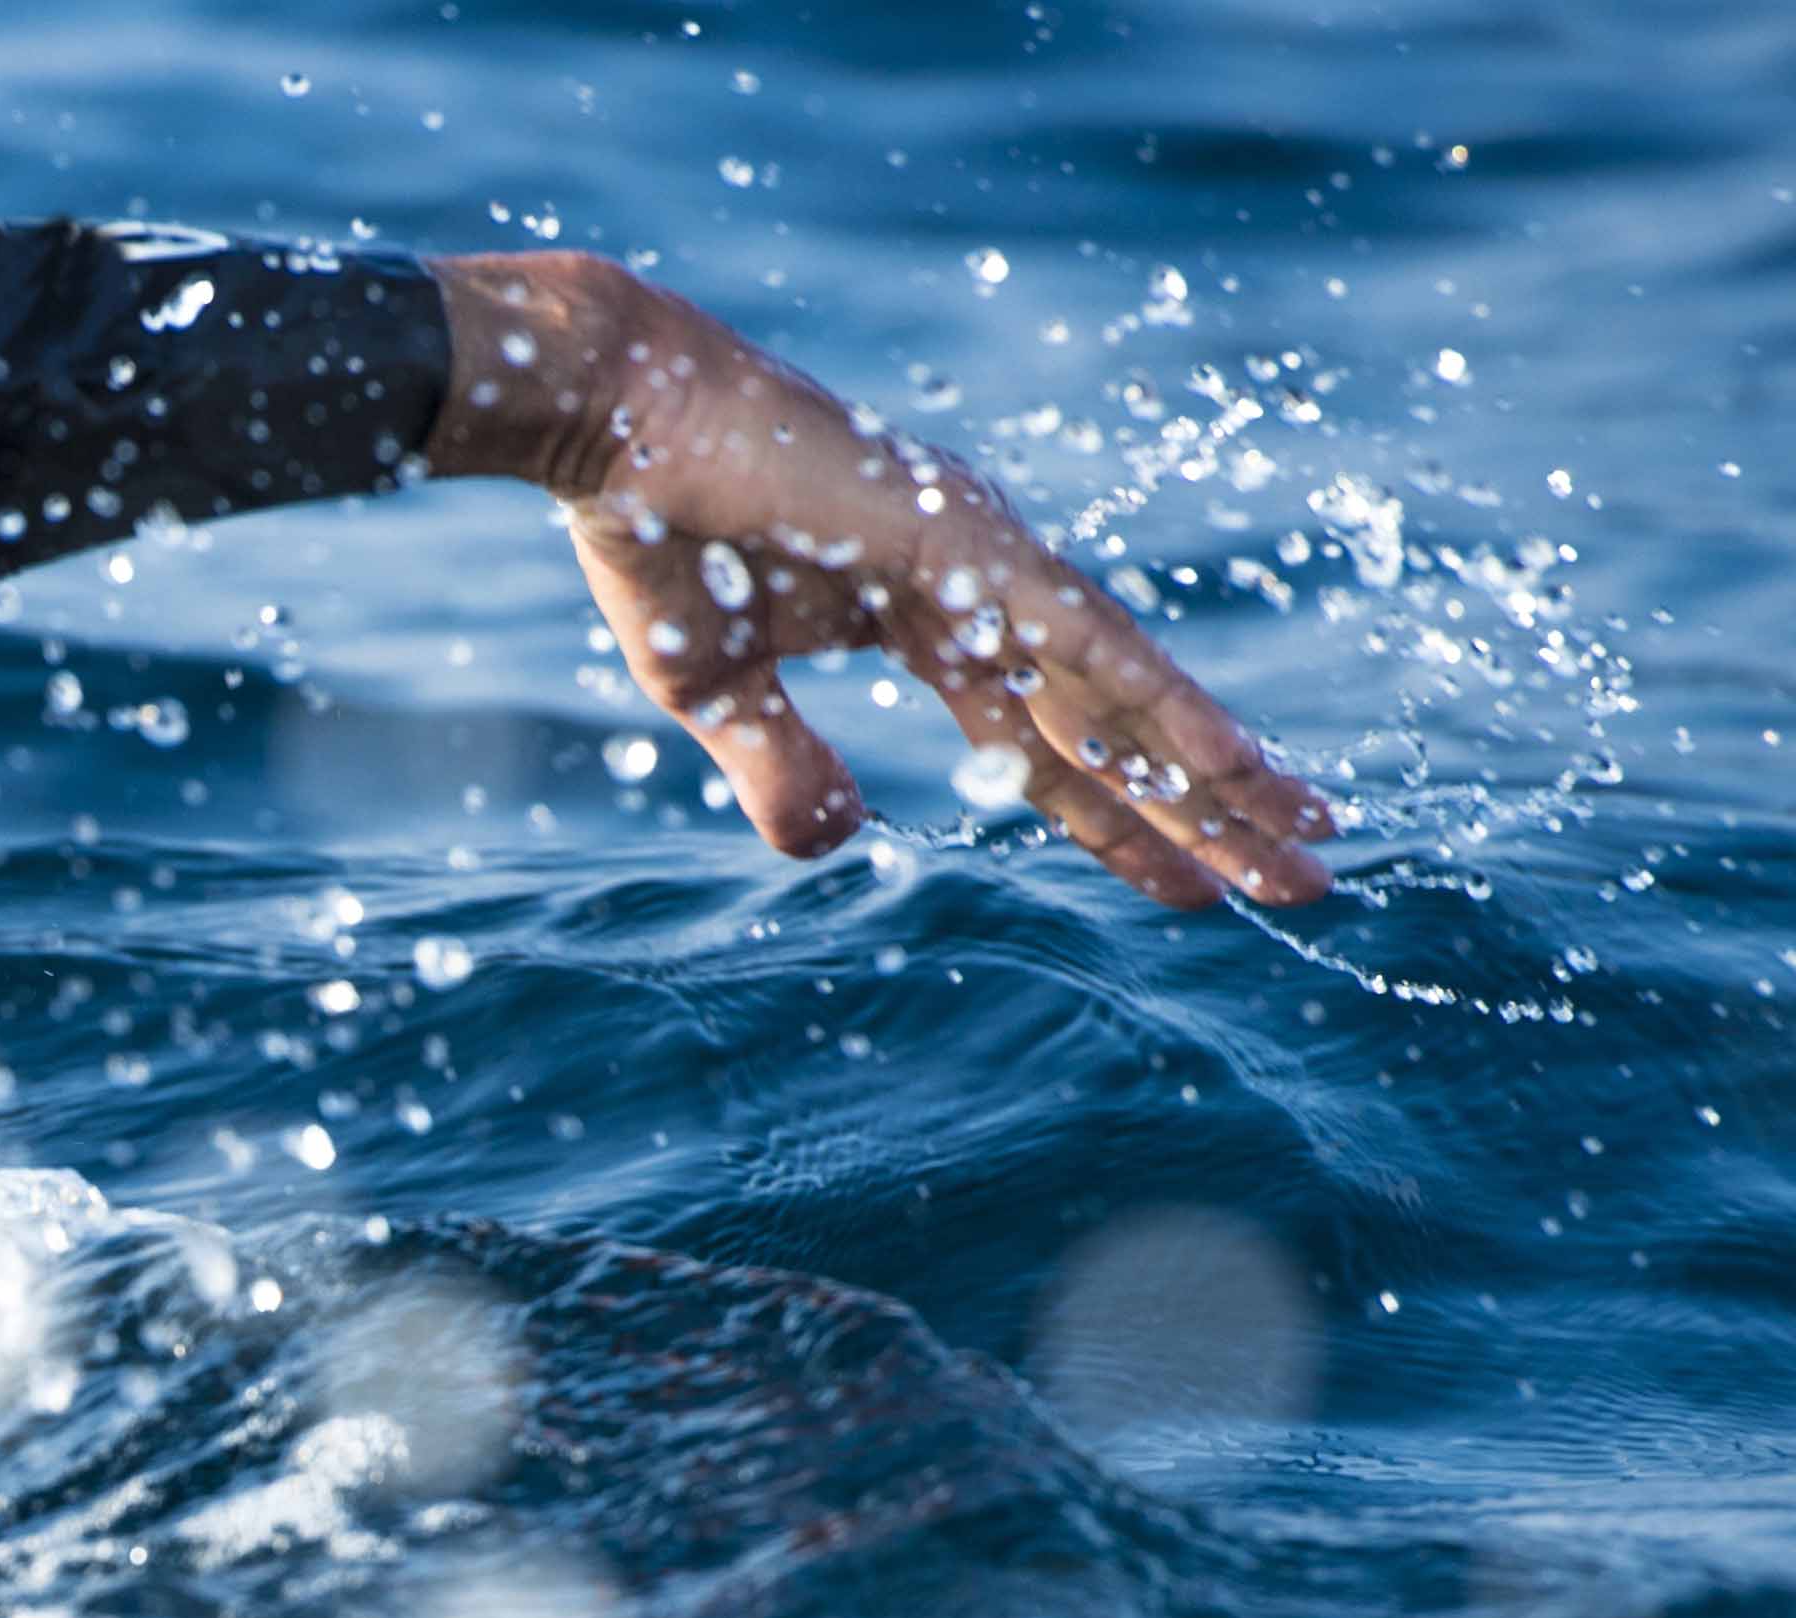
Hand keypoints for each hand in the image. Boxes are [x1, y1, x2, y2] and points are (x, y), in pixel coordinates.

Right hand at [424, 252, 1332, 908]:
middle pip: (1117, 726)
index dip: (1118, 818)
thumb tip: (841, 842)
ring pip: (1128, 694)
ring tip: (1311, 847)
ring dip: (1224, 774)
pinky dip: (1165, 709)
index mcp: (928, 616)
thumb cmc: (655, 539)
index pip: (1048, 741)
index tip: (1193, 882)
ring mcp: (987, 562)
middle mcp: (985, 588)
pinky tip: (1234, 767)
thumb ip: (781, 769)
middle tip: (1307, 883)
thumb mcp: (714, 694)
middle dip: (1210, 808)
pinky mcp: (970, 549)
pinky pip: (1087, 648)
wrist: (618, 421)